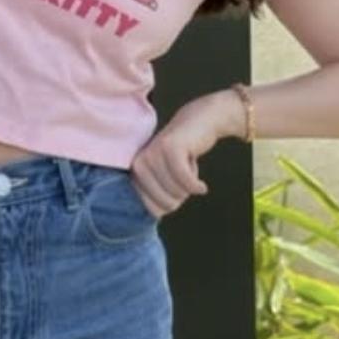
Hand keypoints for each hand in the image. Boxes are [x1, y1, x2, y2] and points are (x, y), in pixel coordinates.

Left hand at [129, 94, 230, 217]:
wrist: (200, 121)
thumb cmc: (184, 154)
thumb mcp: (165, 176)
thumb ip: (157, 196)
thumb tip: (157, 217)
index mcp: (136, 173)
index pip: (153, 209)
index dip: (171, 205)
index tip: (176, 189)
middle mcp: (140, 163)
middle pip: (166, 202)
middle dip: (181, 196)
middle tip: (185, 178)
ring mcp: (153, 154)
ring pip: (176, 192)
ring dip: (190, 186)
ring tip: (190, 168)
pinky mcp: (170, 148)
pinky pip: (186, 181)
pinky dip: (197, 186)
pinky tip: (202, 185)